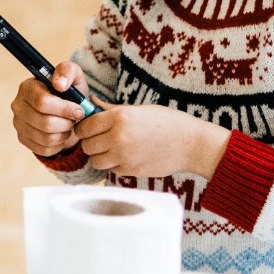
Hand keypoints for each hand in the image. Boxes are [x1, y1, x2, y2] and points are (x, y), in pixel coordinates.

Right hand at [11, 63, 92, 156]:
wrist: (63, 109)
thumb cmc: (69, 91)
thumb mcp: (74, 77)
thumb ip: (68, 71)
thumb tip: (59, 84)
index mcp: (27, 87)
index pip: (42, 102)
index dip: (65, 109)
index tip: (80, 110)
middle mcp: (18, 105)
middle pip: (45, 123)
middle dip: (67, 123)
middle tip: (76, 119)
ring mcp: (18, 123)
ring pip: (46, 138)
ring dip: (64, 134)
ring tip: (69, 125)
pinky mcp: (22, 138)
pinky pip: (44, 149)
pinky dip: (58, 144)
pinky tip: (62, 134)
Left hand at [73, 104, 230, 181]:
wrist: (190, 144)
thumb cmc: (167, 122)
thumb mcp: (139, 109)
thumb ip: (112, 109)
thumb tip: (92, 103)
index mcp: (119, 118)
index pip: (85, 126)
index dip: (83, 128)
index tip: (87, 128)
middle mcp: (118, 137)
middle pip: (86, 145)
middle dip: (90, 142)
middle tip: (99, 139)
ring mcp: (124, 156)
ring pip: (94, 160)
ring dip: (99, 156)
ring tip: (110, 149)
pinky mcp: (131, 170)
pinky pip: (110, 170)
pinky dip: (113, 165)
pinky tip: (125, 157)